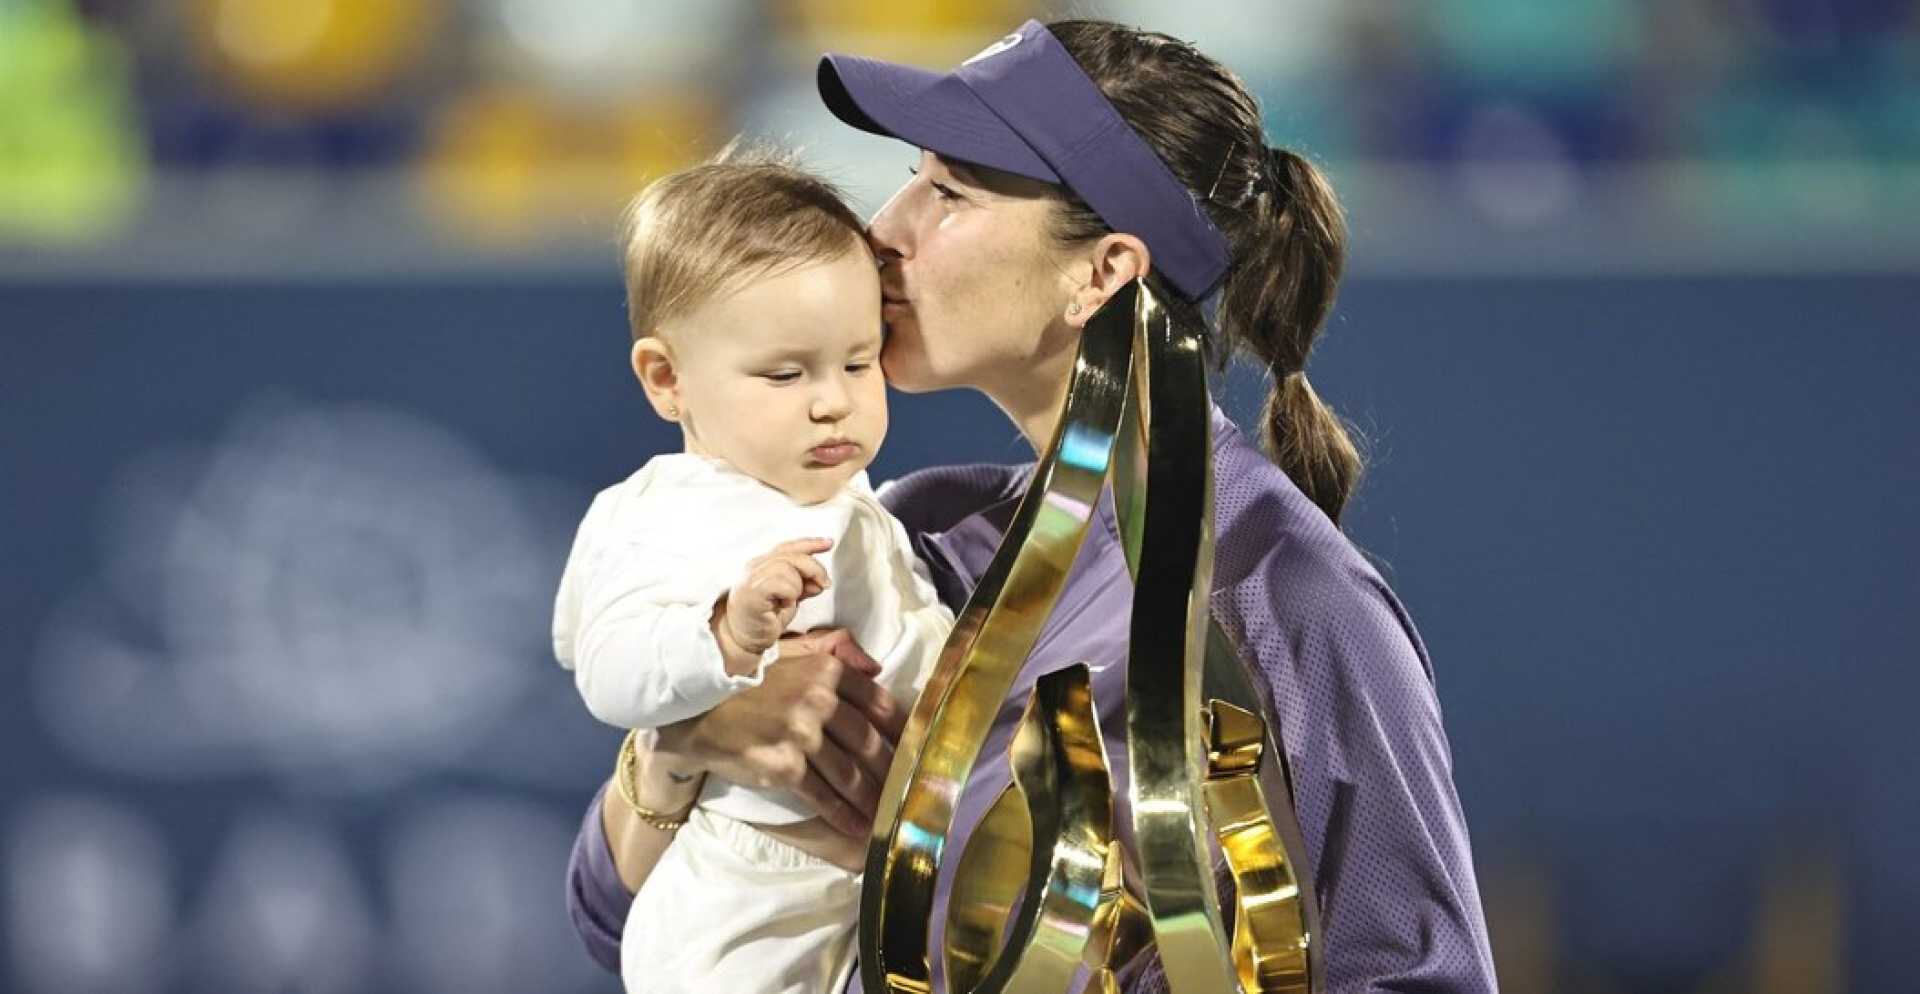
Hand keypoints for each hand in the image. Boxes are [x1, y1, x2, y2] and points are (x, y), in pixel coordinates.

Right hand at [655, 628, 906, 836]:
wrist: (696, 709)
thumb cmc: (746, 680)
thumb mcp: (790, 651)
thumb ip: (834, 652)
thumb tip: (876, 667)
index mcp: (826, 670)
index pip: (879, 703)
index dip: (902, 731)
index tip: (916, 750)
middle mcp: (818, 700)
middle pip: (869, 743)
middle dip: (892, 773)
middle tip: (909, 792)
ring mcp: (801, 734)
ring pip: (849, 773)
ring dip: (872, 799)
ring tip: (888, 815)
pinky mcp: (784, 766)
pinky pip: (822, 794)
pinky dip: (843, 814)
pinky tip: (858, 827)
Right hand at [717, 538, 832, 660]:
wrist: (740, 639)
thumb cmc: (761, 619)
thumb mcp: (789, 599)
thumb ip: (803, 586)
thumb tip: (820, 581)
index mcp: (763, 564)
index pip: (788, 547)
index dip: (810, 543)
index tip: (828, 543)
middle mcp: (755, 566)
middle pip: (792, 555)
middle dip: (814, 569)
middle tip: (823, 585)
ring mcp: (752, 577)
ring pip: (787, 567)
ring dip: (797, 585)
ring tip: (790, 601)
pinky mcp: (752, 591)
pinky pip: (779, 582)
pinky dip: (789, 593)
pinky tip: (783, 604)